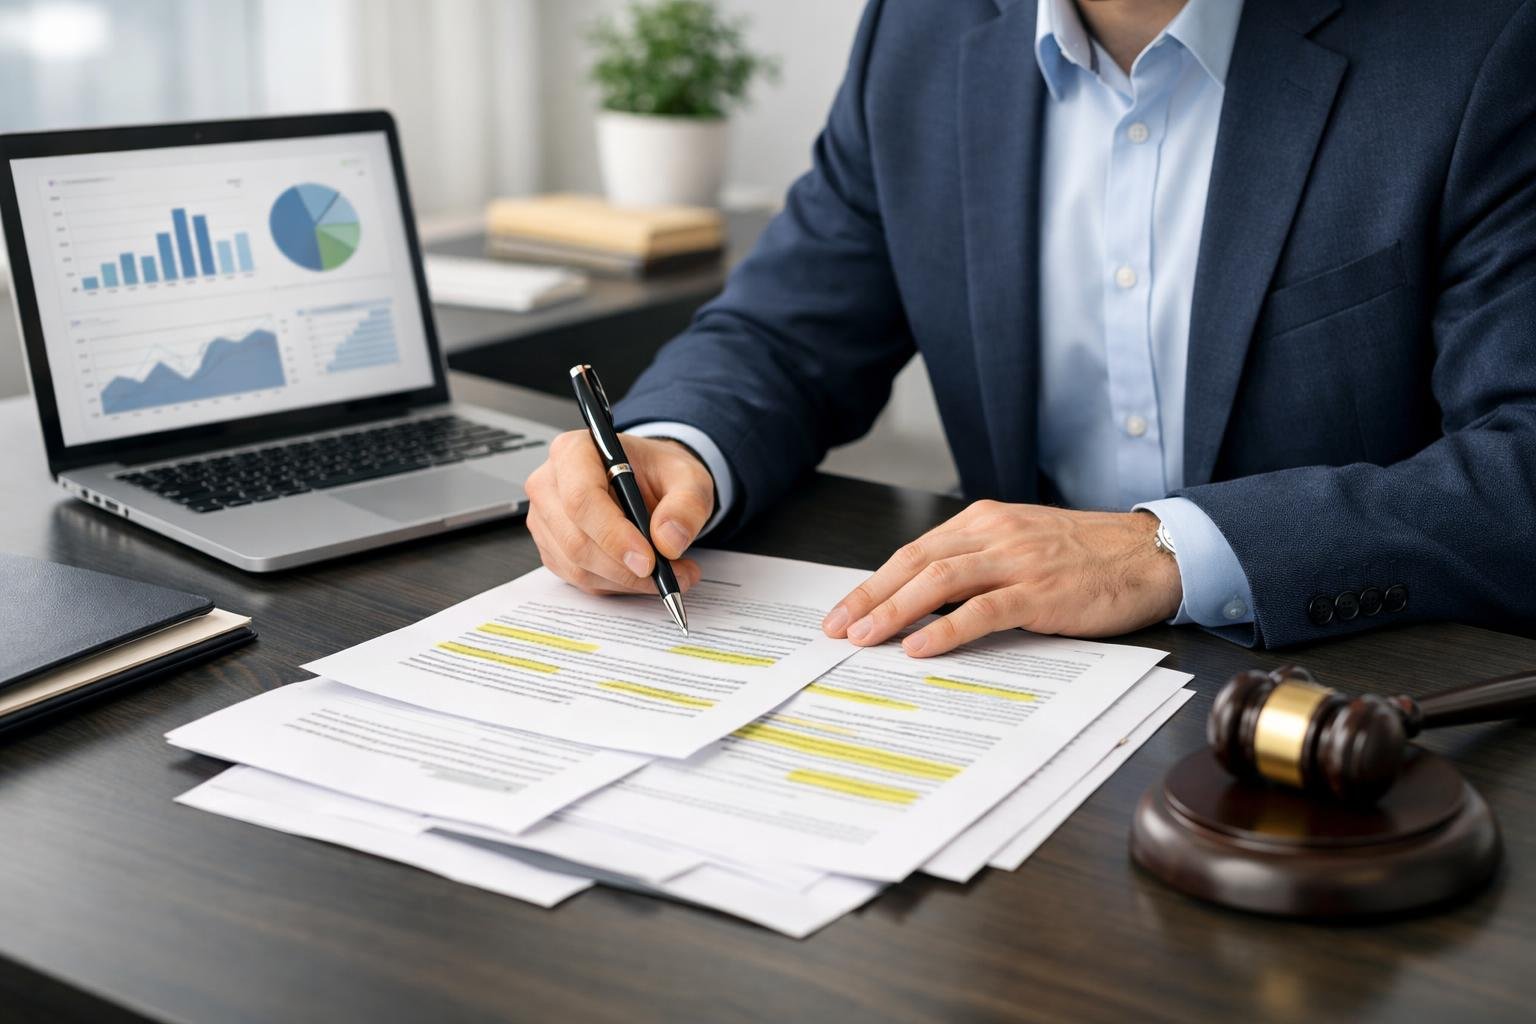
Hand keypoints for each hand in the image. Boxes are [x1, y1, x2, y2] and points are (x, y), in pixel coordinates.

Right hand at [524, 431, 714, 594]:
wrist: (649, 483)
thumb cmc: (659, 473)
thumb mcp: (689, 478)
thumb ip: (686, 505)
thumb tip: (668, 541)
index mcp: (575, 450)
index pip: (581, 499)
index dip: (613, 535)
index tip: (649, 560)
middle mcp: (550, 484)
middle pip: (576, 540)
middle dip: (626, 568)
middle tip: (672, 574)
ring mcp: (545, 519)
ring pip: (578, 567)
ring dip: (627, 580)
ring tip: (670, 573)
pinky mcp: (551, 548)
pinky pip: (580, 580)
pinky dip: (617, 585)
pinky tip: (644, 574)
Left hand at [821, 500, 1182, 656]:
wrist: (1152, 554)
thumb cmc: (1086, 556)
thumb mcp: (1022, 546)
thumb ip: (977, 564)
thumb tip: (923, 601)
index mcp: (984, 521)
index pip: (914, 552)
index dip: (873, 583)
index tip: (843, 610)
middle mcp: (994, 534)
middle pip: (914, 563)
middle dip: (868, 597)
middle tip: (836, 629)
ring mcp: (1018, 561)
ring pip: (938, 582)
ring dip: (894, 611)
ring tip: (863, 638)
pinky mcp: (1041, 592)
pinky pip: (982, 610)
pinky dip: (945, 629)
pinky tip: (919, 646)